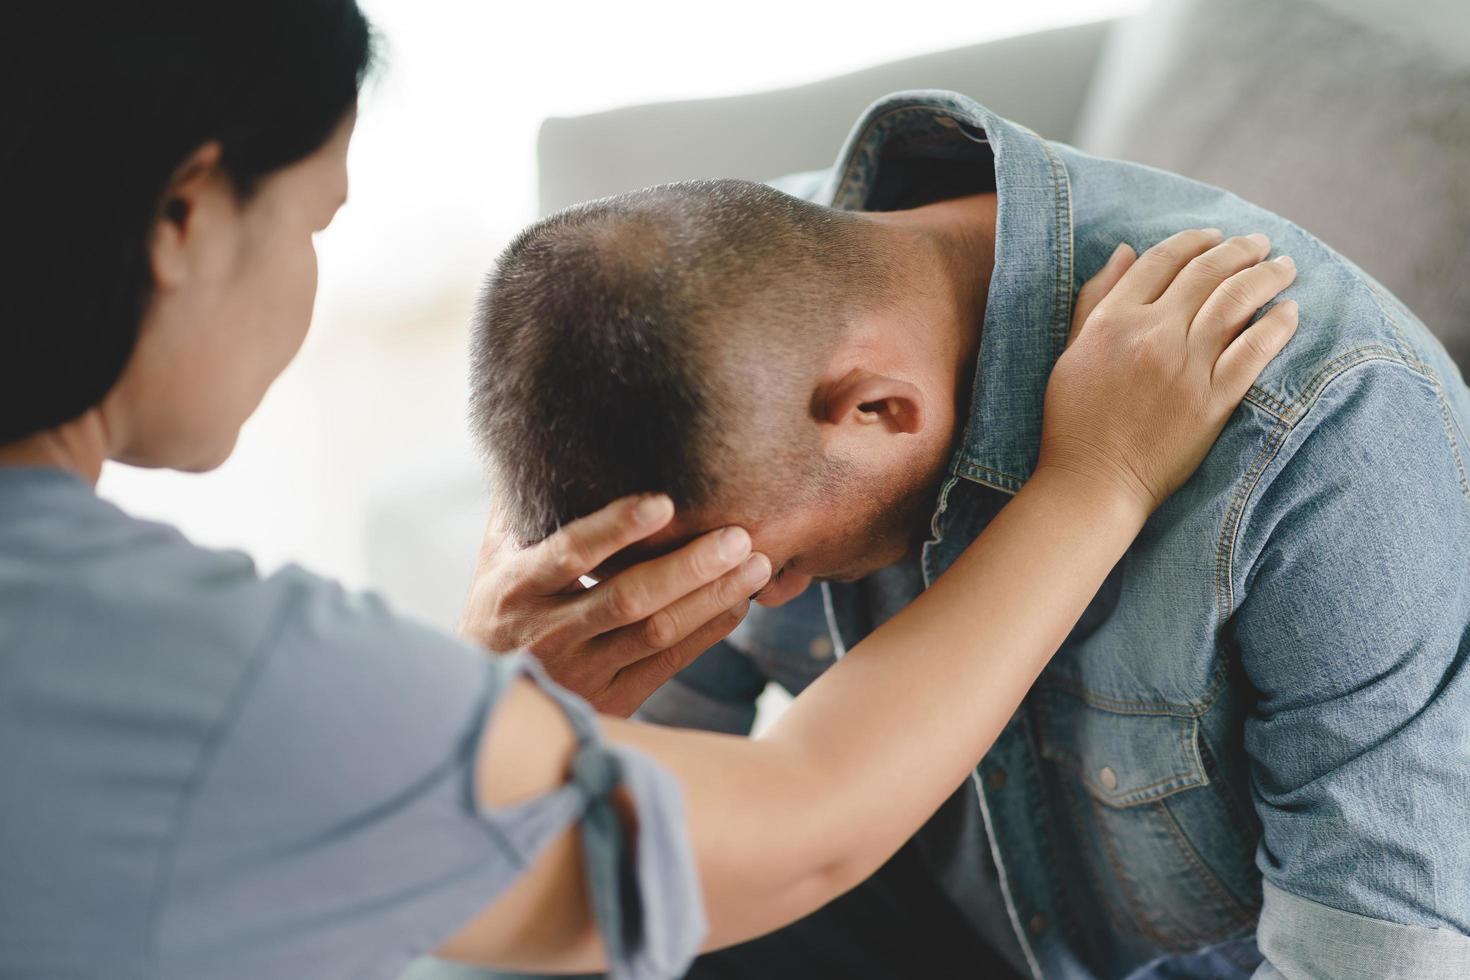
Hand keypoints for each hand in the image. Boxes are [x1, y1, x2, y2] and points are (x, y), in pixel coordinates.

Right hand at [459, 494, 772, 715]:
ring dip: (712, 597)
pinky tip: (739, 601)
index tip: (663, 502)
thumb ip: (520, 508)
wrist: (490, 704)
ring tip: (756, 564)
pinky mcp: (612, 701)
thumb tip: (539, 439)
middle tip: (737, 536)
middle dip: (689, 567)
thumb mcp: (495, 561)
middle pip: (627, 598)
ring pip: (656, 633)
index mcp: (516, 589)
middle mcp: (548, 633)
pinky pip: (669, 662)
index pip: (570, 553)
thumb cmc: (498, 613)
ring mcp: (582, 672)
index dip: (616, 528)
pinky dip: (709, 630)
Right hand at [1039, 229, 1298, 517]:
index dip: (1193, 241)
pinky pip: (1254, 351)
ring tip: (1285, 266)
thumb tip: (1125, 250)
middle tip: (1261, 244)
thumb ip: (1096, 298)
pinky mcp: (1213, 400)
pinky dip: (1276, 325)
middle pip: (1205, 273)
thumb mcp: (1072, 351)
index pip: (1161, 261)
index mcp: (1114, 321)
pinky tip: (1289, 311)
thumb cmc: (1074, 421)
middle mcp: (1152, 334)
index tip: (1215, 236)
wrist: (1093, 483)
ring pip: (1236, 302)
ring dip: (1266, 276)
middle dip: (1239, 250)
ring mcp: (1186, 367)